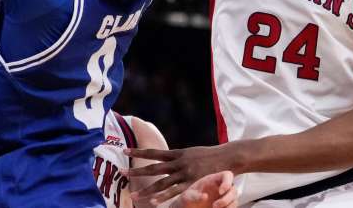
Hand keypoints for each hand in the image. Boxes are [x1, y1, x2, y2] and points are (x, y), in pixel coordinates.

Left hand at [128, 144, 243, 205]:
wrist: (229, 157)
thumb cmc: (212, 156)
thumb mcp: (193, 153)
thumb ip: (180, 158)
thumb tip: (168, 159)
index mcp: (178, 153)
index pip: (154, 153)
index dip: (139, 152)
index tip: (124, 150)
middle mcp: (179, 162)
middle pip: (154, 168)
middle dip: (137, 171)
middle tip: (122, 173)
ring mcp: (185, 173)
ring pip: (162, 183)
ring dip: (147, 190)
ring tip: (134, 195)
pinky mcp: (193, 183)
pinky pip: (175, 192)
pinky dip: (163, 197)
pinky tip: (153, 202)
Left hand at [174, 171, 236, 207]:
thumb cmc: (187, 200)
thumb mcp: (187, 197)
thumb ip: (195, 196)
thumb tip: (205, 196)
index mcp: (213, 180)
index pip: (227, 175)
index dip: (227, 182)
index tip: (220, 191)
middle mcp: (221, 188)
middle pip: (233, 189)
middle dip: (227, 199)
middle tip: (214, 206)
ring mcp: (224, 197)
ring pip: (235, 200)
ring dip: (229, 206)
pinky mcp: (225, 207)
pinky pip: (232, 207)